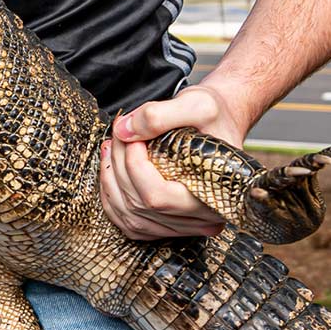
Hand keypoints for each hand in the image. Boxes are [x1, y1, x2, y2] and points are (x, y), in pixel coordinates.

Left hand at [99, 82, 251, 239]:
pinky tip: (112, 170)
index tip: (131, 135)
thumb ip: (159, 115)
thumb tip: (122, 132)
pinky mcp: (170, 223)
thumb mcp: (196, 104)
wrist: (220, 123)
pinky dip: (112, 198)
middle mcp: (203, 218)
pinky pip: (130, 223)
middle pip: (140, 205)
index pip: (158, 196)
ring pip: (131, 217)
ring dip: (110, 181)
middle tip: (118, 135)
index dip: (134, 166)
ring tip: (111, 148)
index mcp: (216, 195)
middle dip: (118, 166)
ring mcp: (185, 225)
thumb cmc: (214, 115)